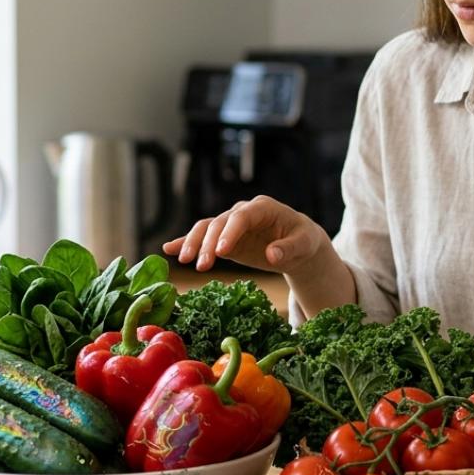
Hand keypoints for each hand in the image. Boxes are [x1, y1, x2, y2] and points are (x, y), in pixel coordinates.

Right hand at [163, 195, 329, 273]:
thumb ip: (289, 249)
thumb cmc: (303, 241)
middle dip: (209, 244)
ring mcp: (231, 224)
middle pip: (219, 223)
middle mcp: (243, 212)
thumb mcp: (304, 245)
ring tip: (185, 261)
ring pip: (206, 228)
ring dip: (194, 243)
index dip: (230, 232)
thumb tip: (272, 255)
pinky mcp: (224, 238)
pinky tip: (169, 249)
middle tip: (202, 266)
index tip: (221, 252)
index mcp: (263, 208)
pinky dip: (186, 241)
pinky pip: (202, 237)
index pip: (242, 216)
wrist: (298, 244)